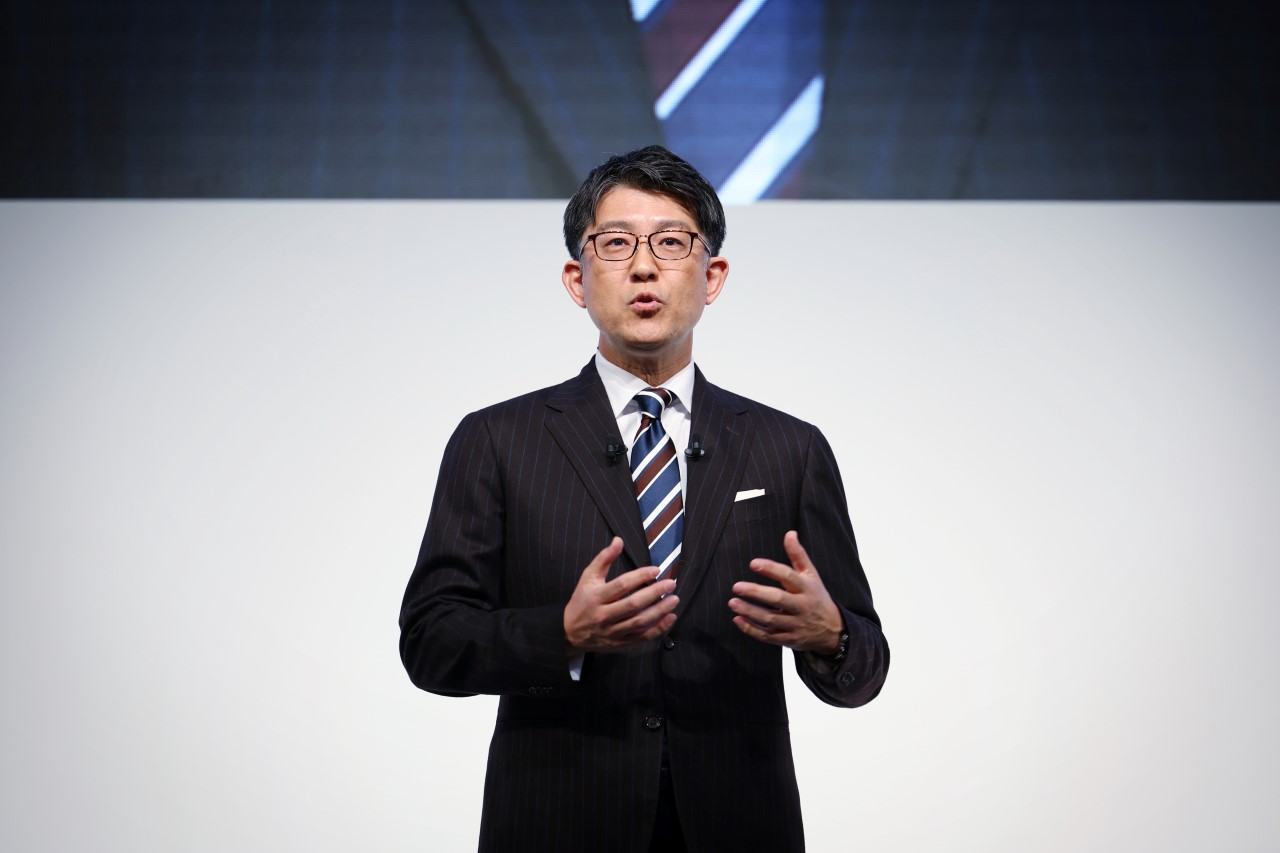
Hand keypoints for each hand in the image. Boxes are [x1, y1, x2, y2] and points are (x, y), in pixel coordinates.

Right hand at [564, 537, 678, 654]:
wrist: (569, 632)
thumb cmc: (581, 601)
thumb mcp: (588, 577)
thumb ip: (604, 558)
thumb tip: (618, 540)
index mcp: (596, 597)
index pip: (622, 585)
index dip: (641, 576)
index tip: (656, 570)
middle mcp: (604, 615)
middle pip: (633, 604)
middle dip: (655, 593)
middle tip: (671, 584)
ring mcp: (612, 632)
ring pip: (639, 622)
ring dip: (660, 611)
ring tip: (674, 599)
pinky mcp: (619, 643)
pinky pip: (642, 637)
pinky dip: (658, 629)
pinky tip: (670, 618)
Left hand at [729, 531, 842, 653]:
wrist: (833, 631)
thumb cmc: (817, 597)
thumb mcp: (812, 575)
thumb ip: (798, 555)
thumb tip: (789, 533)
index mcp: (807, 588)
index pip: (789, 576)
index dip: (771, 569)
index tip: (753, 563)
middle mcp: (802, 606)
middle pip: (778, 599)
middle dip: (756, 593)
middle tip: (737, 586)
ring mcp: (796, 625)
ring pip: (771, 619)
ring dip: (750, 611)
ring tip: (733, 602)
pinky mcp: (789, 639)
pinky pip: (768, 636)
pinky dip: (752, 630)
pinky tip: (738, 620)